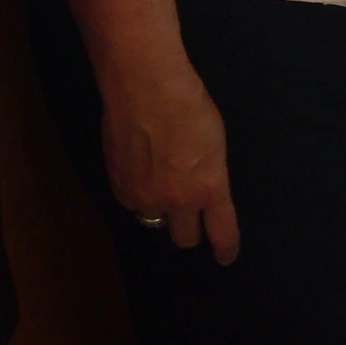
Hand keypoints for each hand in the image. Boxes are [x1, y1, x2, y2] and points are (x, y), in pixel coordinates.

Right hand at [101, 66, 239, 263]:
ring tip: (159, 182)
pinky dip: (137, 194)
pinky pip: (132, 203)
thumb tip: (199, 185)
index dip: (225, 249)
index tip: (225, 256)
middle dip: (190, 230)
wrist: (146, 88)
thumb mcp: (214, 141)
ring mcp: (147, 198)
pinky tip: (138, 169)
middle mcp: (179, 201)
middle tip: (188, 214)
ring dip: (161, 210)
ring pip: (155, 221)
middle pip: (186, 238)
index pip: (222, 233)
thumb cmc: (190, 104)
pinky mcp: (120, 189)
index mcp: (210, 187)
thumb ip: (208, 173)